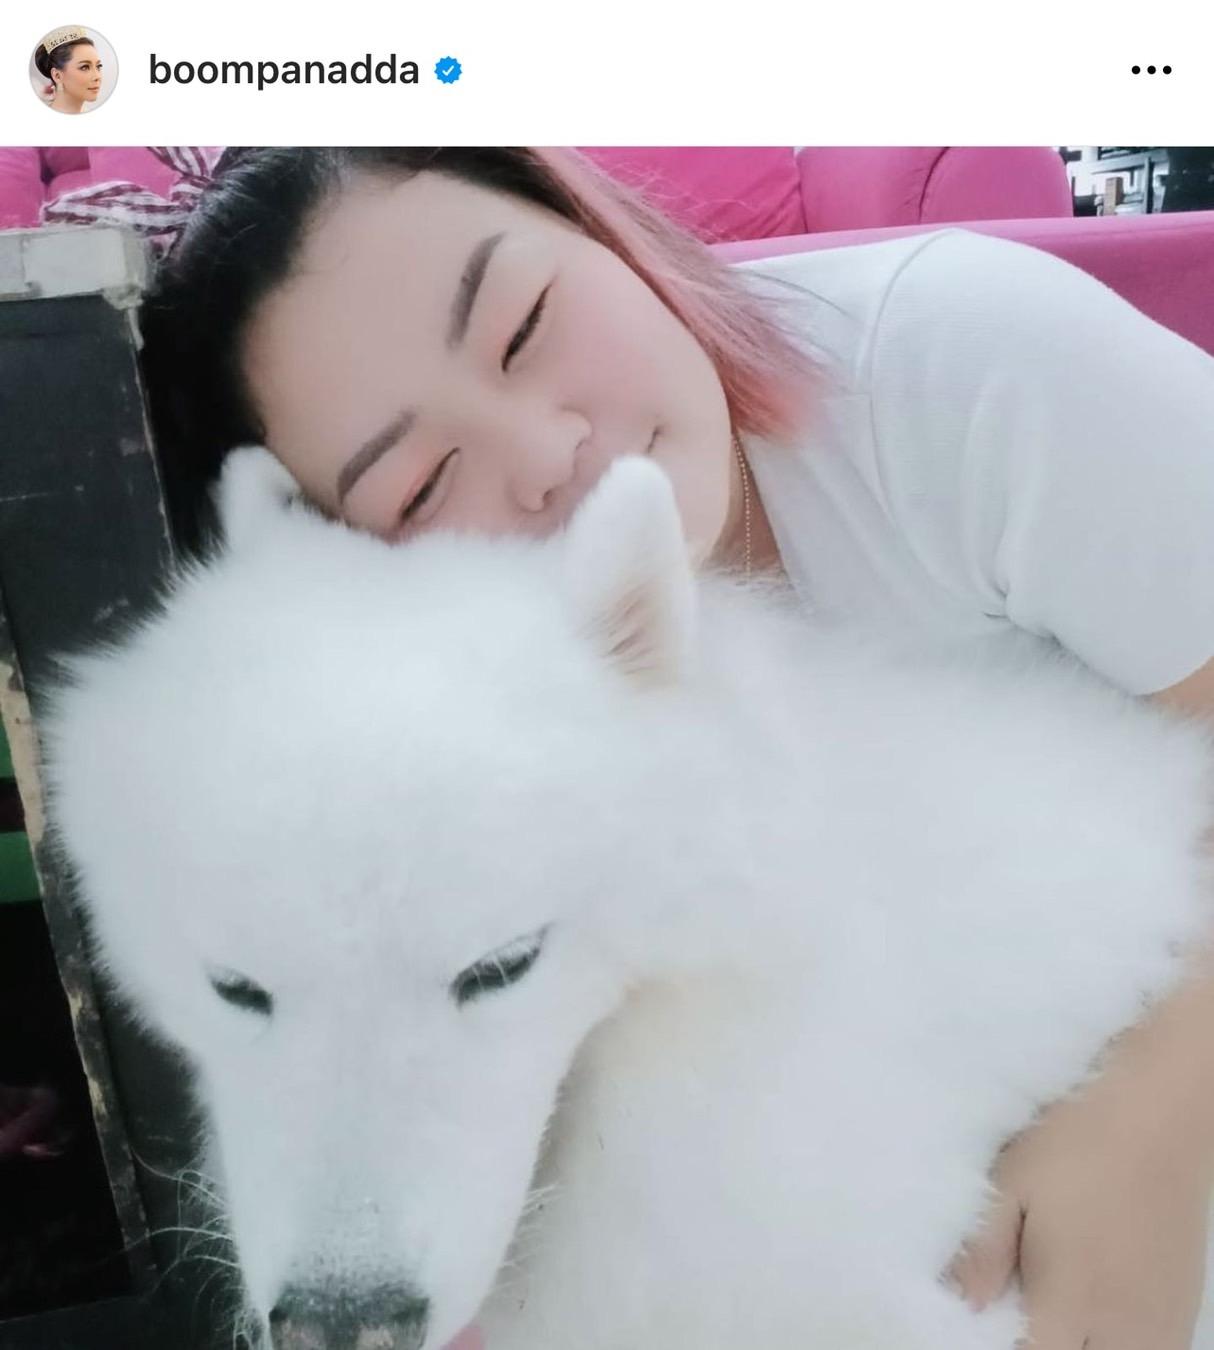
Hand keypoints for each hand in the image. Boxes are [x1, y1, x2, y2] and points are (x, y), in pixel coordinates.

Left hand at [942, 1053, 1213, 1348]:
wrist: (1162, 1104)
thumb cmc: (1079, 1137)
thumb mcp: (1011, 1184)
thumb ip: (983, 1253)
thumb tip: (957, 1305)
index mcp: (1072, 1304)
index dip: (987, 1340)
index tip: (973, 1314)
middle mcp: (1124, 1331)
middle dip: (1033, 1340)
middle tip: (1005, 1299)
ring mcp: (1160, 1328)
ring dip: (1073, 1340)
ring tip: (1041, 1298)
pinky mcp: (1181, 1313)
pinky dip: (1107, 1340)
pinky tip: (1082, 1303)